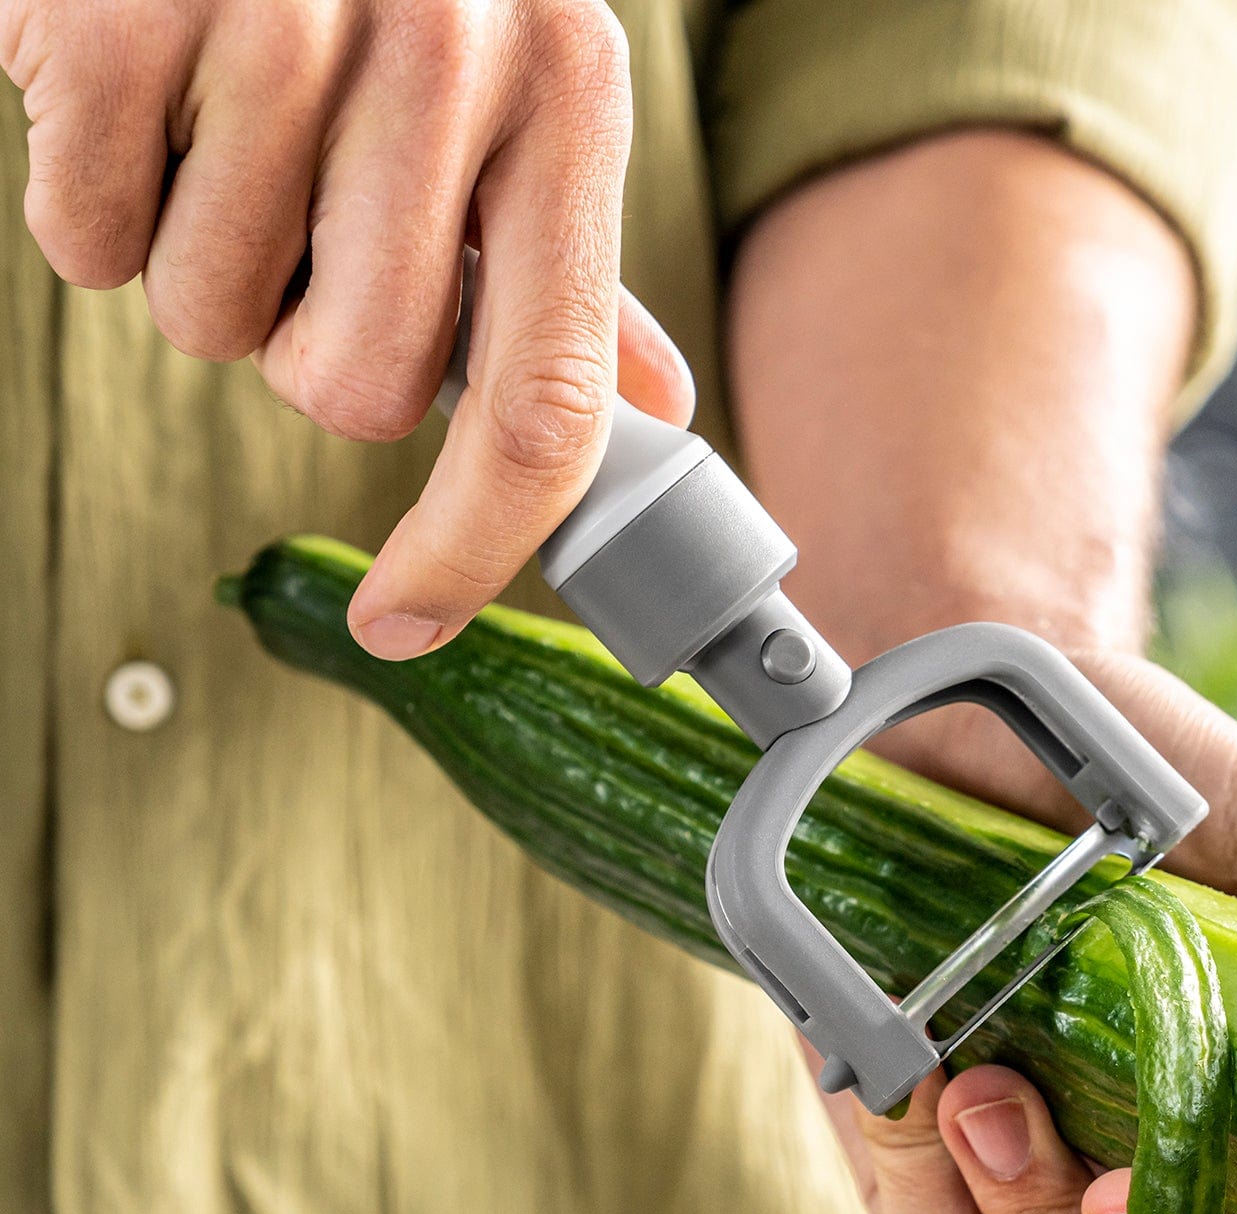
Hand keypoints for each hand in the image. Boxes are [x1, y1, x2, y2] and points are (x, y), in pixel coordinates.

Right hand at [0, 0, 692, 656]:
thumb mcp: (511, 88)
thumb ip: (562, 262)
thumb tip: (645, 409)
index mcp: (567, 95)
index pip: (544, 404)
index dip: (477, 547)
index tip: (414, 626)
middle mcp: (450, 52)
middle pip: (358, 390)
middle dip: (306, 352)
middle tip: (295, 231)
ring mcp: (280, 17)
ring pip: (215, 323)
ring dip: (202, 267)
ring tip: (218, 133)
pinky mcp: (116, 6)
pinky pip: (88, 241)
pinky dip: (93, 204)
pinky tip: (135, 100)